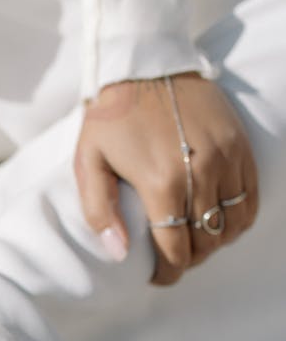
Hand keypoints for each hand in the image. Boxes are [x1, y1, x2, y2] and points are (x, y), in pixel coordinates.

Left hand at [75, 73, 258, 286]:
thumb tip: (118, 254)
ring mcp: (227, 158)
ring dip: (215, 240)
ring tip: (194, 238)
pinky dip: (237, 217)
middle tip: (172, 257)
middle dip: (189, 259)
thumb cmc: (111, 116)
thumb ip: (100, 212)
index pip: (176, 250)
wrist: (146, 65)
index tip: (157, 275)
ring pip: (233, 224)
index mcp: (162, 182)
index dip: (167, 273)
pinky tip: (217, 217)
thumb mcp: (89, 162)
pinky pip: (250, 198)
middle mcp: (201, 173)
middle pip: (206, 241)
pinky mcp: (240, 146)